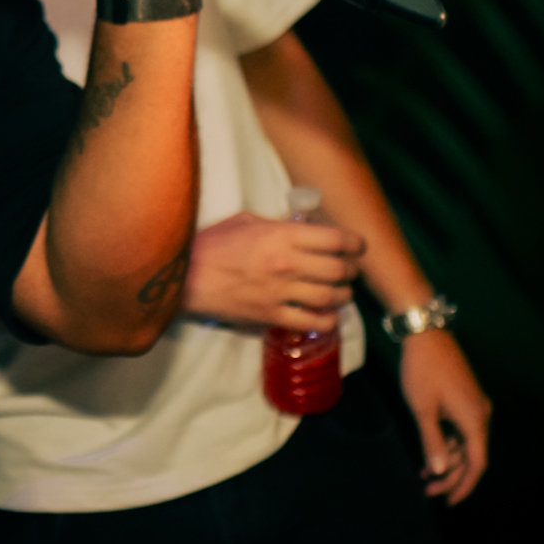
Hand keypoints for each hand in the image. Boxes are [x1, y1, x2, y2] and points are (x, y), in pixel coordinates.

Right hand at [181, 211, 364, 326]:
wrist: (185, 276)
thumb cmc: (212, 245)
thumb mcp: (246, 221)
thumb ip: (278, 226)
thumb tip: (301, 229)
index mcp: (283, 235)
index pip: (336, 239)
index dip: (355, 243)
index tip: (357, 247)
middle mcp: (287, 263)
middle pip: (339, 269)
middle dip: (351, 270)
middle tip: (349, 270)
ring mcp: (280, 292)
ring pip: (331, 297)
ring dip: (343, 295)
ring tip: (341, 293)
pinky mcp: (271, 315)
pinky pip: (311, 322)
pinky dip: (327, 321)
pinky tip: (326, 316)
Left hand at [399, 328, 490, 503]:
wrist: (425, 332)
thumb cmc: (422, 370)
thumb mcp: (422, 409)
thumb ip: (433, 442)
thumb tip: (441, 471)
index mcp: (474, 419)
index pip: (477, 463)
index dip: (465, 485)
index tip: (450, 502)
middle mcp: (481, 414)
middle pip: (472, 456)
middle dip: (451, 476)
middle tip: (428, 492)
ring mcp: (474, 405)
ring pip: (466, 443)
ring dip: (448, 460)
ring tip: (424, 476)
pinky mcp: (465, 398)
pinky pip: (461, 429)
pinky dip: (448, 443)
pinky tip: (431, 453)